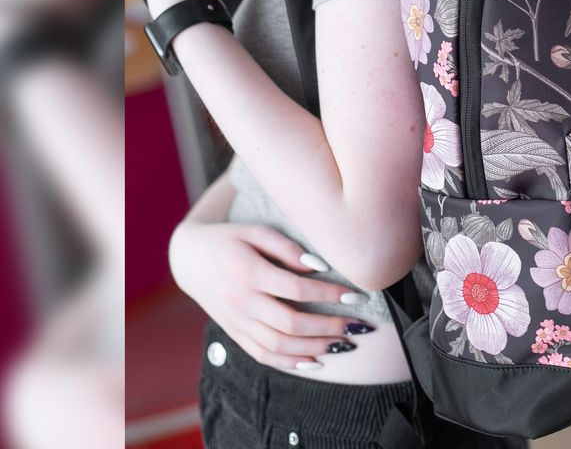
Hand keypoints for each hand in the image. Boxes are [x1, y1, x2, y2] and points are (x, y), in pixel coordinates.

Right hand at [169, 221, 370, 369]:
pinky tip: (314, 361)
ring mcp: (237, 322)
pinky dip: (289, 362)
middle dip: (329, 327)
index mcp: (250, 273)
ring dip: (314, 348)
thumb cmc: (230, 238)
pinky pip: (262, 355)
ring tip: (343, 345)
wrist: (189, 259)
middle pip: (291, 323)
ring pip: (278, 345)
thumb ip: (287, 248)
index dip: (329, 294)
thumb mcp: (256, 232)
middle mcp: (243, 303)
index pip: (298, 289)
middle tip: (357, 325)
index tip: (357, 295)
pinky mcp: (234, 333)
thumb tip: (318, 266)